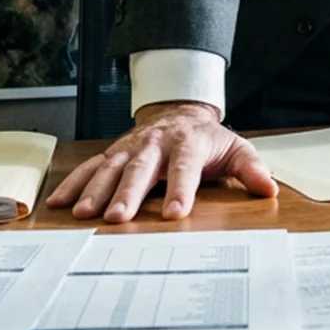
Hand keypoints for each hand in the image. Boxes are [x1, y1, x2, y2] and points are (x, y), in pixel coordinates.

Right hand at [44, 101, 277, 222]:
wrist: (180, 112)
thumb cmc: (208, 140)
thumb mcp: (235, 149)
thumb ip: (251, 168)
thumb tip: (269, 189)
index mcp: (187, 143)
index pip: (185, 168)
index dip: (181, 190)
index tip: (177, 214)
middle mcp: (155, 144)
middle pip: (141, 170)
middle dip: (128, 193)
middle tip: (119, 218)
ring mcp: (131, 148)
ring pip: (111, 168)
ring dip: (96, 191)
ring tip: (85, 214)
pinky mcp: (113, 153)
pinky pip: (90, 167)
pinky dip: (73, 183)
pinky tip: (60, 203)